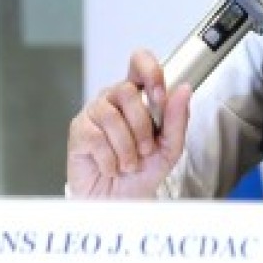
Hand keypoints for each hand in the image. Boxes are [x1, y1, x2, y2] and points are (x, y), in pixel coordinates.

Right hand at [67, 49, 191, 197]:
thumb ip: (178, 119)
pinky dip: (109, 160)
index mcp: (138, 95)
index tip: (159, 96)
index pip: (139, 62)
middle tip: (145, 149)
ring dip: (126, 148)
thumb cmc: (144, 170)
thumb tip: (184, 89)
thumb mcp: (170, 147)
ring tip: (129, 164)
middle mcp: (114, 98)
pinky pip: (95, 138)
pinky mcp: (78, 131)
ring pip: (111, 117)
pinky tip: (111, 167)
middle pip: (127, 92)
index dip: (149, 72)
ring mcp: (94, 113)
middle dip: (141, 127)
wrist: (121, 201)